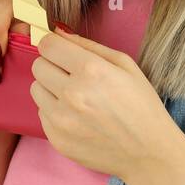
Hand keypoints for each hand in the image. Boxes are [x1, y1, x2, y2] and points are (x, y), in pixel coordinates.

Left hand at [29, 28, 183, 181]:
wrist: (148, 152)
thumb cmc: (141, 105)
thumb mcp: (125, 65)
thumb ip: (88, 45)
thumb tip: (57, 32)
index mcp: (91, 70)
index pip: (47, 45)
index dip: (53, 45)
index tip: (61, 51)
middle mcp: (72, 94)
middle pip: (38, 65)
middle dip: (52, 65)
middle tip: (71, 75)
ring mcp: (62, 119)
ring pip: (35, 89)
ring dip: (50, 88)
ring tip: (74, 96)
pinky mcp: (56, 139)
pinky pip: (41, 113)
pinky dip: (54, 111)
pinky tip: (77, 116)